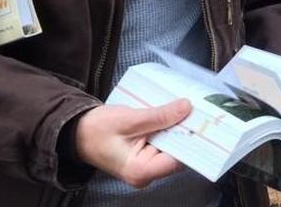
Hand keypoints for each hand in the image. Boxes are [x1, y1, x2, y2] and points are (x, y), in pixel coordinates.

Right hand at [74, 98, 190, 187]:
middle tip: (200, 110)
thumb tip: (186, 108)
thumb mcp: (129, 119)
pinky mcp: (145, 155)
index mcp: (141, 171)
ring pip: (173, 147)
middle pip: (178, 153)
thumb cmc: (96, 129)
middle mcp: (146, 173)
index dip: (192, 140)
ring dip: (179, 129)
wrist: (76, 131)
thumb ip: (159, 116)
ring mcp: (146, 166)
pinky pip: (164, 143)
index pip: (179, 159)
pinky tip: (175, 114)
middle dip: (188, 132)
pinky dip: (169, 129)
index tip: (204, 121)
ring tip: (189, 109)